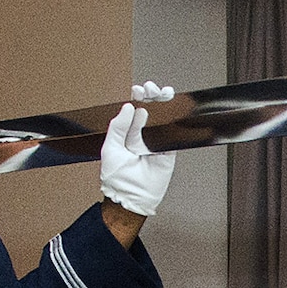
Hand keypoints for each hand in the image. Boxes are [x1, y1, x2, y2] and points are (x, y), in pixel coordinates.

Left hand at [99, 81, 177, 217]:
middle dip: (152, 96)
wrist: (130, 197)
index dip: (137, 98)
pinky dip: (175, 121)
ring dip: (165, 103)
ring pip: (163, 118)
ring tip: (163, 93)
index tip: (137, 90)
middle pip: (150, 109)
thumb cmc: (117, 177)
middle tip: (151, 89)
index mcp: (127, 132)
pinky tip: (174, 109)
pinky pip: (173, 133)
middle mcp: (143, 134)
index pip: (134, 109)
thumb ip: (118, 127)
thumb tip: (129, 106)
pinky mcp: (169, 151)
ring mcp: (156, 142)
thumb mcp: (111, 147)